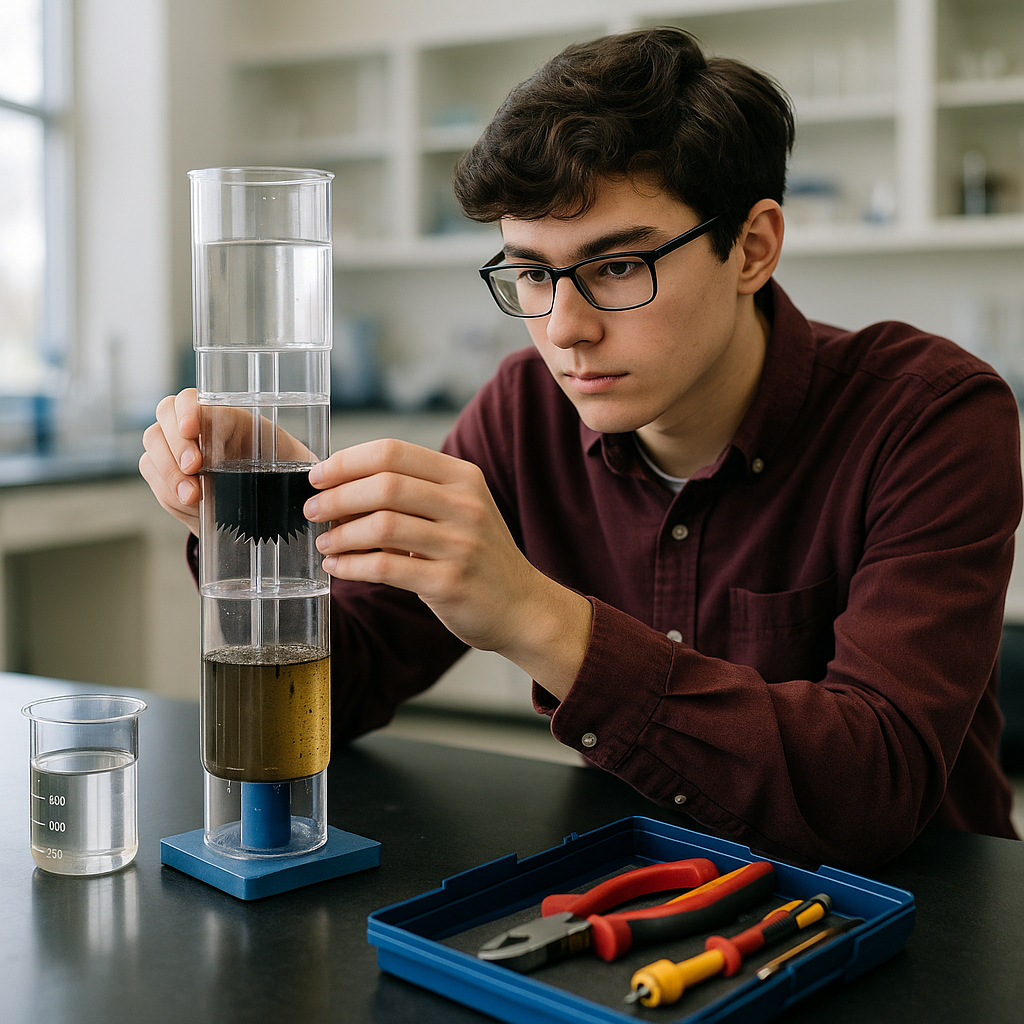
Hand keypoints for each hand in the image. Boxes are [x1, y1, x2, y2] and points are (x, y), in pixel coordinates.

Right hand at [139, 389, 313, 536]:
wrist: (264, 503)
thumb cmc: (279, 474)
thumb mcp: (286, 461)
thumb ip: (282, 460)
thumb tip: (305, 469)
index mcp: (225, 414)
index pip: (192, 398)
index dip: (187, 411)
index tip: (193, 431)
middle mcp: (195, 425)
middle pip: (164, 417)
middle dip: (175, 444)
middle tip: (193, 468)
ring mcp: (175, 446)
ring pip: (153, 445)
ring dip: (168, 471)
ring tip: (192, 496)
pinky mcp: (165, 471)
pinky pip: (152, 472)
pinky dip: (166, 488)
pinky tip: (188, 503)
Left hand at [304, 439, 592, 697]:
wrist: (523, 606)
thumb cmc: (478, 556)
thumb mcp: (458, 511)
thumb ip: (411, 495)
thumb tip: (339, 489)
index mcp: (463, 476)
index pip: (394, 451)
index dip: (348, 461)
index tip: (318, 475)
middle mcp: (465, 504)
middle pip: (385, 484)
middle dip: (337, 495)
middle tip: (312, 509)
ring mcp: (461, 544)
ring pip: (382, 525)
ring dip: (342, 533)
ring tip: (325, 541)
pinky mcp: (450, 582)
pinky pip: (387, 568)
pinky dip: (352, 565)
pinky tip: (337, 567)